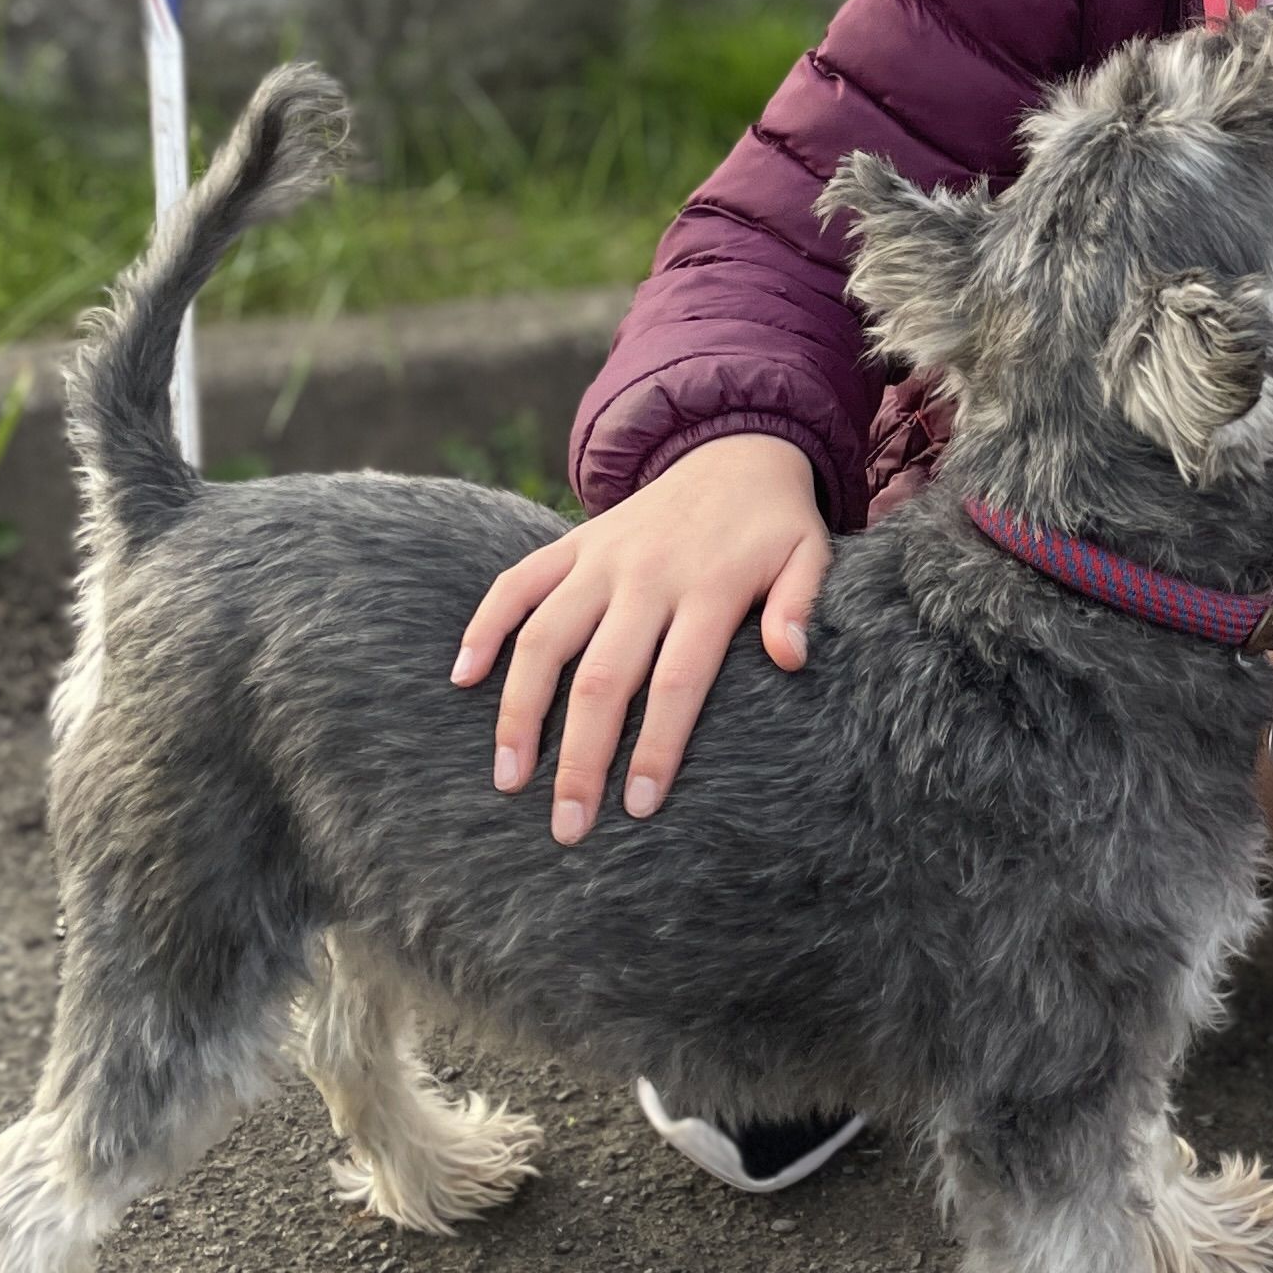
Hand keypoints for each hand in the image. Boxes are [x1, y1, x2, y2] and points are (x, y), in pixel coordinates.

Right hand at [452, 430, 831, 841]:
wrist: (735, 447)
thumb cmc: (774, 525)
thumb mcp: (809, 554)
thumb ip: (801, 604)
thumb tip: (791, 659)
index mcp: (709, 589)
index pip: (676, 682)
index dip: (655, 747)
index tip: (638, 807)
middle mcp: (647, 576)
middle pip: (603, 677)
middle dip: (580, 758)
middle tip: (566, 826)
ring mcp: (601, 558)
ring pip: (546, 638)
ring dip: (520, 710)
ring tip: (507, 778)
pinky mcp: (572, 543)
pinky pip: (516, 583)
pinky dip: (485, 626)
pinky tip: (462, 679)